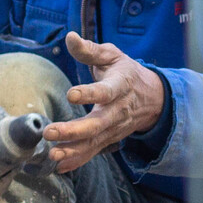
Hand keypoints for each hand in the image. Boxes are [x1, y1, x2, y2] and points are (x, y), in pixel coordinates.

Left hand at [44, 32, 164, 172]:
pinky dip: (78, 160)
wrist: (152, 97)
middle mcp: (118, 110)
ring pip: (94, 142)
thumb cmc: (125, 72)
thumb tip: (69, 37)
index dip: (90, 93)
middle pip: (97, 124)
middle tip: (50, 132)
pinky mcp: (109, 138)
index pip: (106, 91)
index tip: (71, 94)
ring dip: (74, 150)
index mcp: (120, 86)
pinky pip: (94, 152)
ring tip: (53, 154)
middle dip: (74, 131)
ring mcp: (114, 128)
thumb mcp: (111, 55)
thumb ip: (89, 50)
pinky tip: (60, 166)